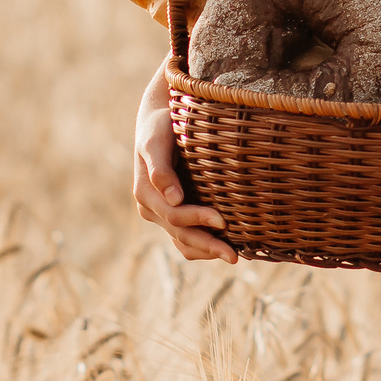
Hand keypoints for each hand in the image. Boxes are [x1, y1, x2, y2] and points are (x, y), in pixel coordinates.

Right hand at [133, 68, 237, 262]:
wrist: (161, 124)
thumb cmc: (161, 128)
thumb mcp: (156, 141)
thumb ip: (160, 168)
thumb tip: (174, 199)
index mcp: (145, 192)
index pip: (174, 215)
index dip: (198, 220)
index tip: (223, 221)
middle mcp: (151, 208)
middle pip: (180, 234)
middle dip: (208, 245)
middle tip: (235, 256)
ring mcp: (162, 215)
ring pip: (183, 242)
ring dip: (206, 251)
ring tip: (233, 256)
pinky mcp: (174, 215)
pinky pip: (186, 240)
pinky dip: (203, 247)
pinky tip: (225, 247)